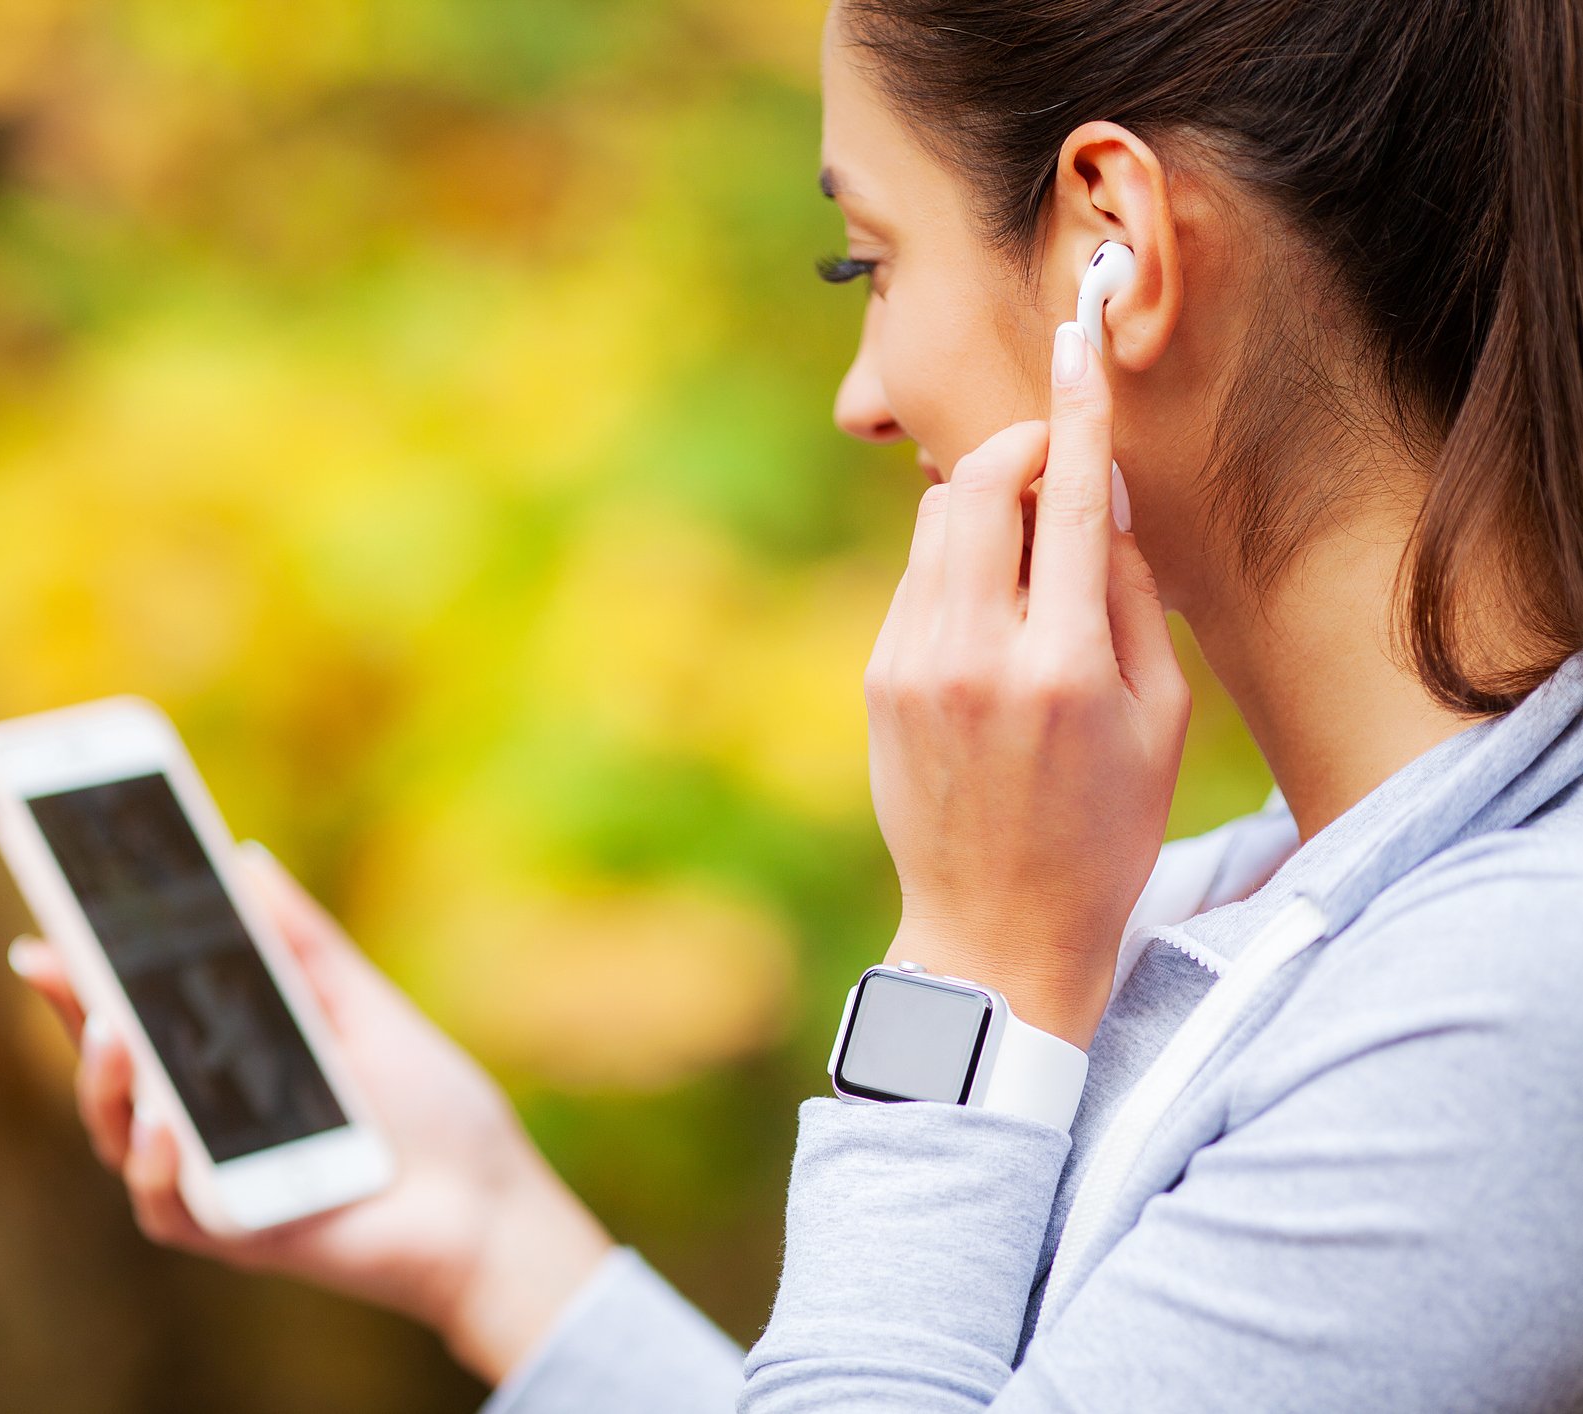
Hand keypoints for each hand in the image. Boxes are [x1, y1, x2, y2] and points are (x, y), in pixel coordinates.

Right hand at [7, 841, 610, 1385]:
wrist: (491, 1198)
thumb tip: (246, 857)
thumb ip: (303, 942)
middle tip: (55, 960)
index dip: (80, 976)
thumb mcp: (362, 1005)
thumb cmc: (428, 1106)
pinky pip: (166, 1205)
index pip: (133, 1014)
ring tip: (117, 1035)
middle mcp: (204, 1123)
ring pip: (120, 1138)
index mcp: (225, 1063)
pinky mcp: (235, 1235)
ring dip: (106, 1084)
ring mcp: (213, 1181)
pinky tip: (168, 1121)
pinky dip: (156, 1163)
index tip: (45, 927)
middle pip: (110, 1071)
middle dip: (73, 1015)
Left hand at [862, 322, 1189, 1047]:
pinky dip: (958, 567)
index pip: (1072, 501)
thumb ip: (1133, 597)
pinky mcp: (877, 679)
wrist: (996, 929)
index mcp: (1066, 666)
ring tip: (1033, 561)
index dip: (1076, 411)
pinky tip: (993, 622)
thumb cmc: (1104, 832)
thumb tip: (1105, 495)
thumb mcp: (1161, 720)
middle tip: (1057, 472)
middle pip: (976, 483)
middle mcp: (977, 654)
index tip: (1076, 342)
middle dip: (1019, 451)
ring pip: (938, 521)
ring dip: (986, 506)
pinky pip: (918, 579)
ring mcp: (913, 665)